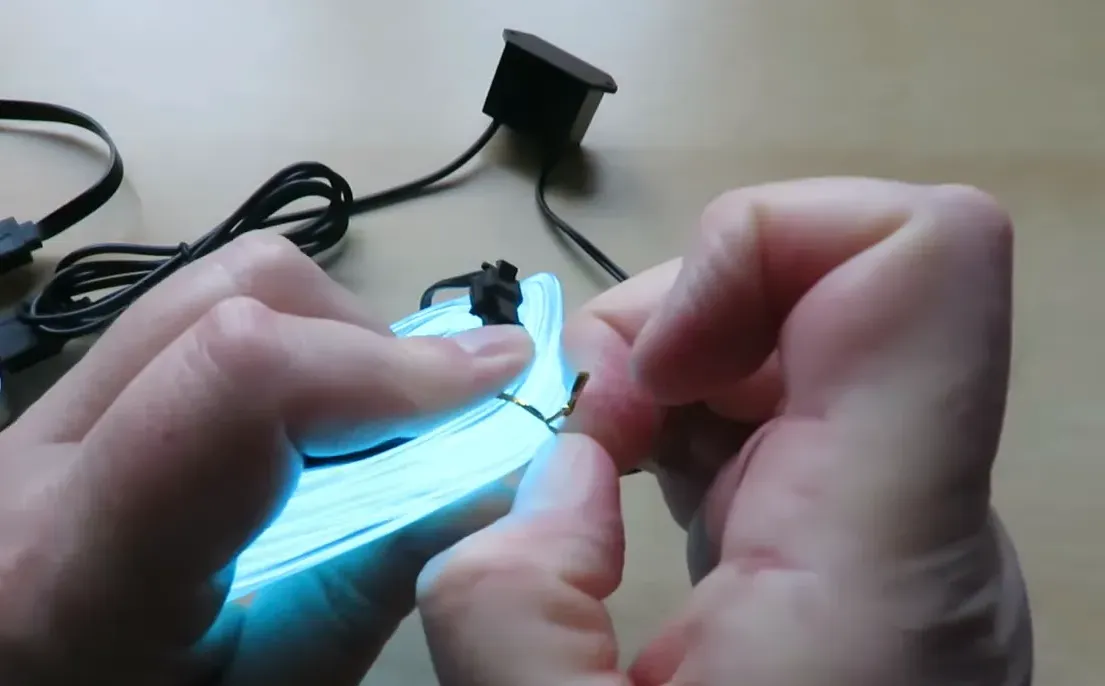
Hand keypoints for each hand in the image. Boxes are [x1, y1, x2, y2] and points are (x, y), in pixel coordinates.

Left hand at [0, 234, 533, 685]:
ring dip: (327, 335)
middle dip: (367, 340)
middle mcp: (35, 461)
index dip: (386, 362)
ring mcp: (34, 421)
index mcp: (79, 565)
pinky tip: (307, 429)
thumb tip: (481, 479)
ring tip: (371, 425)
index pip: (240, 379)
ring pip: (209, 288)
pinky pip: (186, 325)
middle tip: (431, 419)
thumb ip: (364, 593)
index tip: (491, 379)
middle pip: (231, 297)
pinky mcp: (54, 410)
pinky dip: (283, 347)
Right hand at [415, 178, 1031, 684]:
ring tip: (590, 458)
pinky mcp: (863, 550)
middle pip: (836, 279)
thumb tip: (560, 474)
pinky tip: (627, 486)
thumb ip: (512, 605)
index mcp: (882, 551)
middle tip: (583, 423)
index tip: (654, 361)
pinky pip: (791, 410)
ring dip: (674, 363)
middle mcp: (922, 518)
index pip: (922, 256)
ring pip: (805, 334)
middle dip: (677, 314)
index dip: (766, 242)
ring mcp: (899, 528)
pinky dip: (692, 414)